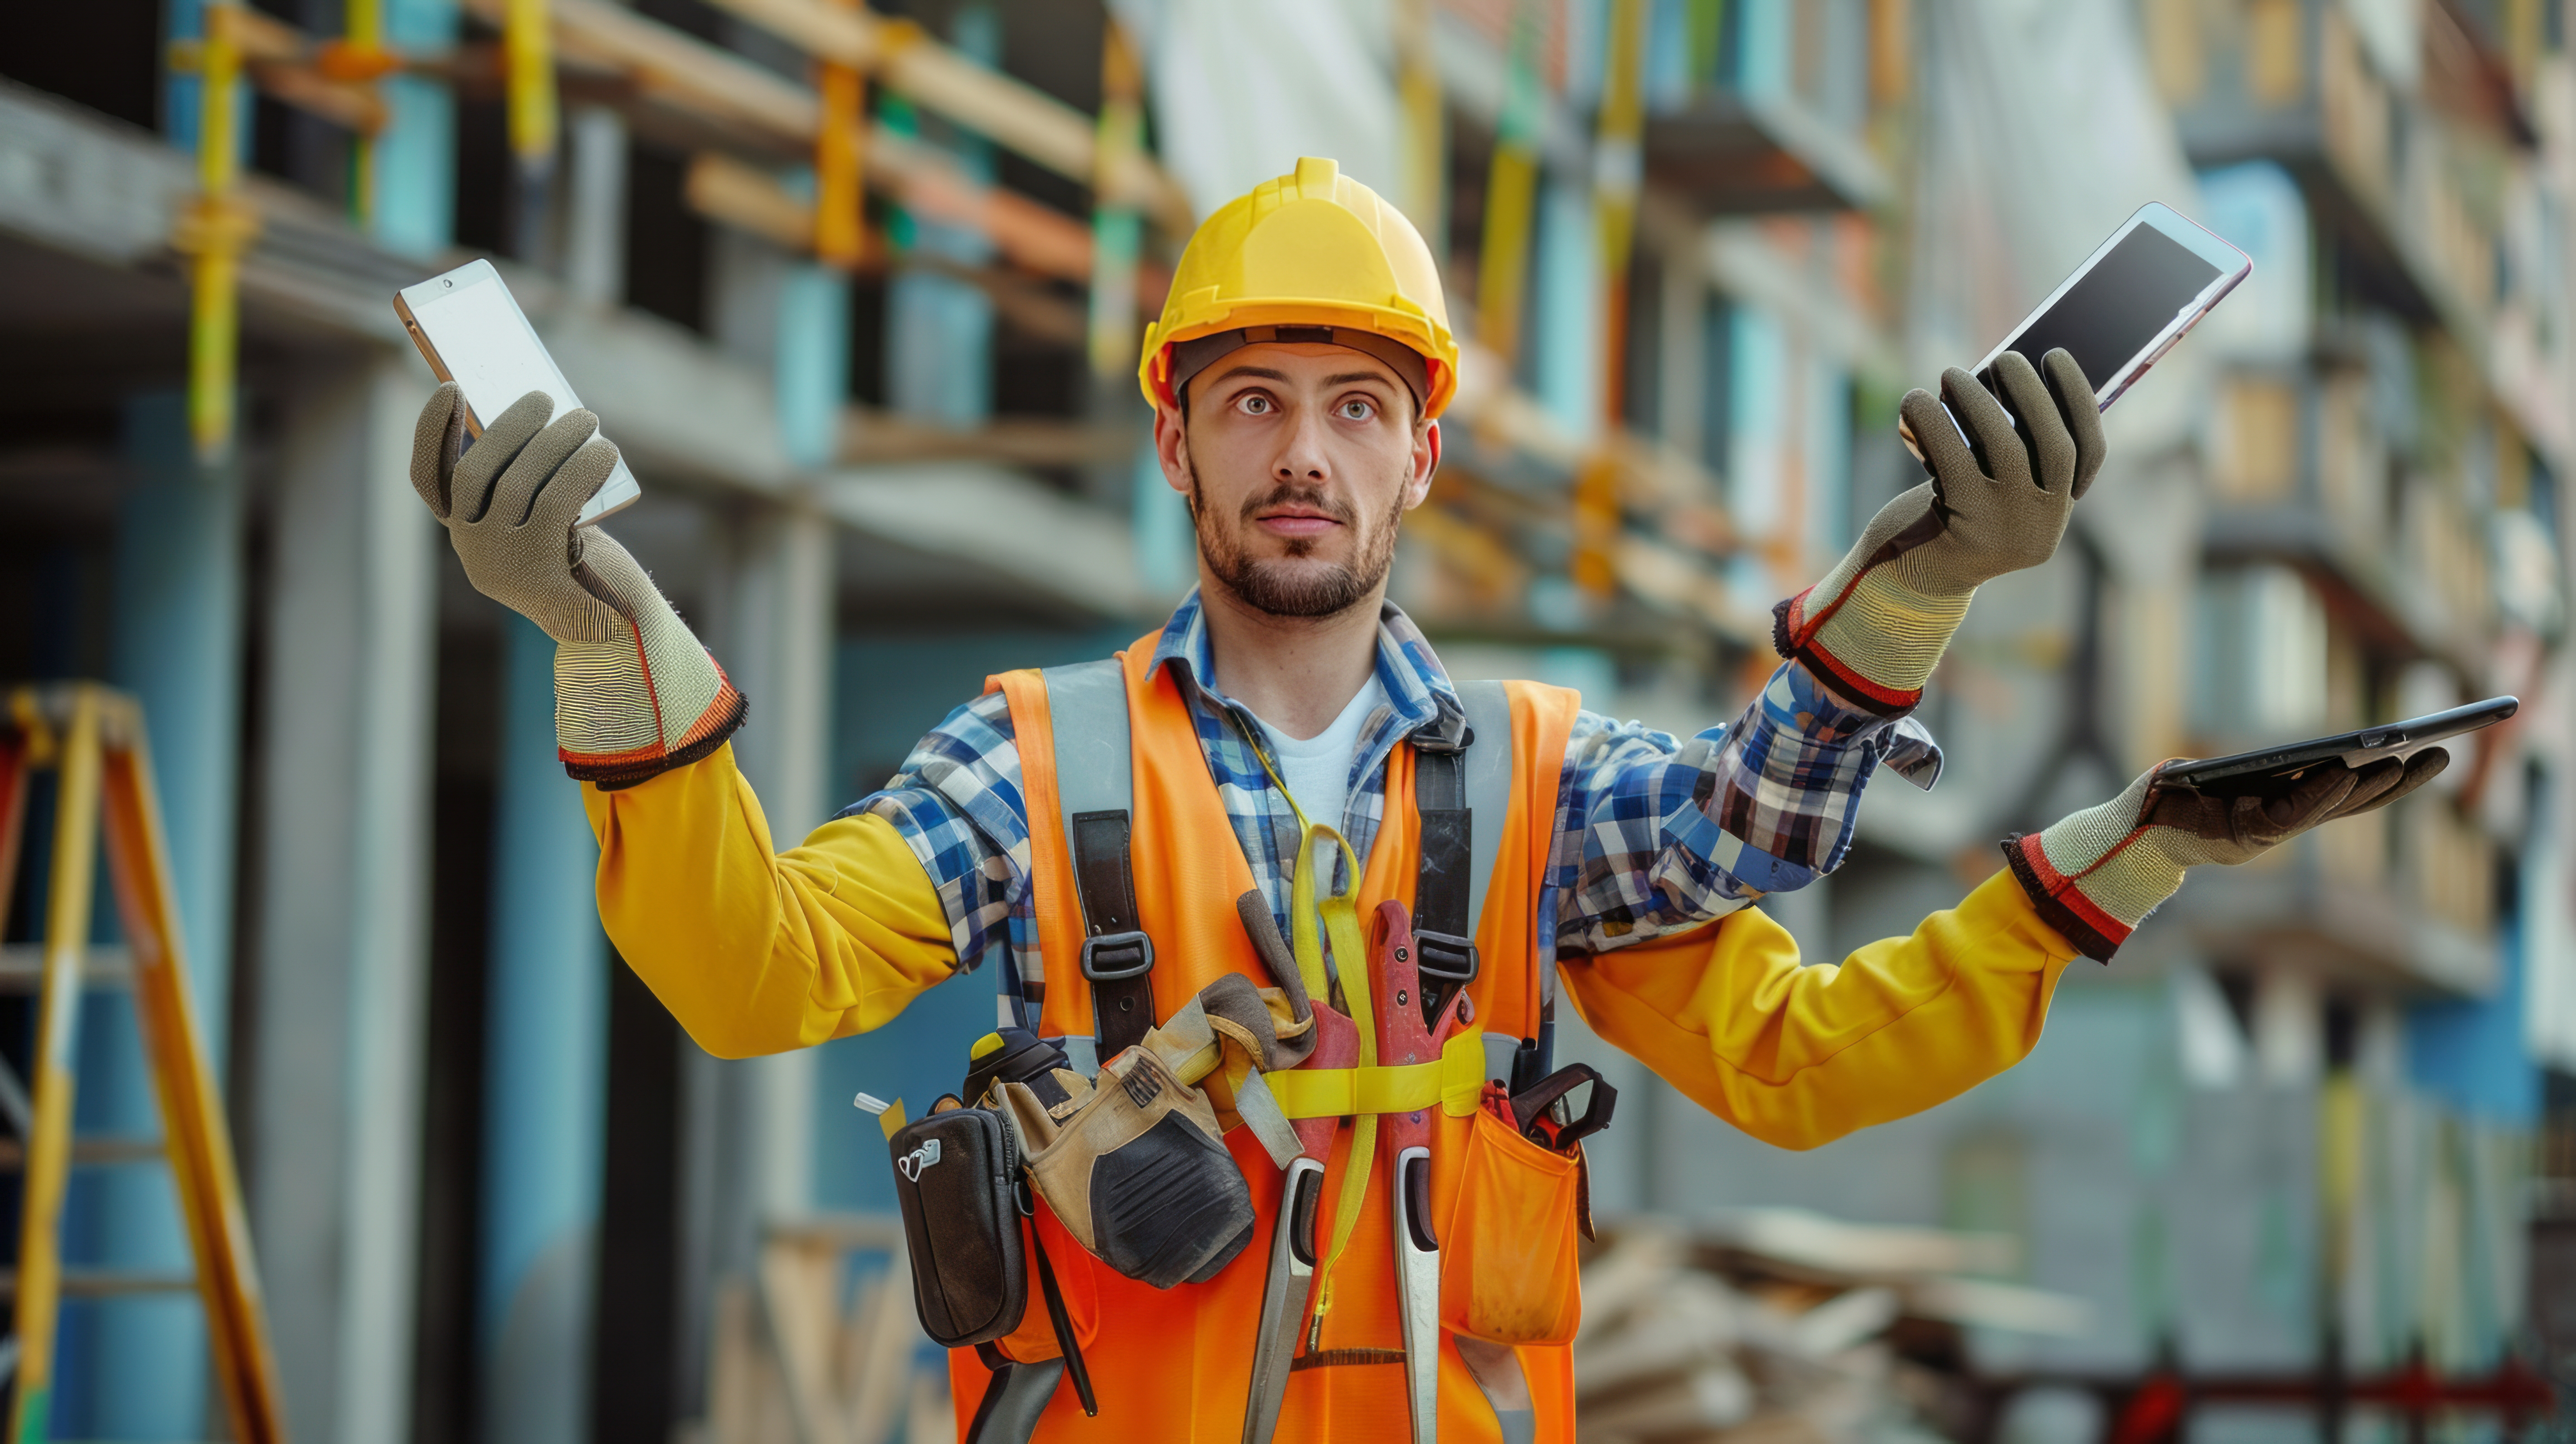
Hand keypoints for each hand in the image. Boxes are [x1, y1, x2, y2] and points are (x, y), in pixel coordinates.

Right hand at [412, 384, 743, 783]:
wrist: (612, 629)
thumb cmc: (579, 562)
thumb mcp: (542, 518)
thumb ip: (526, 480)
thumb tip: (531, 417)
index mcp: (465, 534)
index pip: (430, 480)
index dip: (432, 433)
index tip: (452, 390)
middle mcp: (472, 550)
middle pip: (476, 473)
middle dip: (508, 426)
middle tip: (544, 396)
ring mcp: (501, 563)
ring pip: (518, 483)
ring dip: (555, 440)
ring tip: (586, 417)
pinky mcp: (540, 571)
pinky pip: (557, 502)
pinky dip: (582, 468)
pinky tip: (605, 451)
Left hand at [1775, 348, 2103, 711]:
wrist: (1902, 584)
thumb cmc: (1945, 521)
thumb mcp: (1985, 483)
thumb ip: (2006, 443)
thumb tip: (2005, 375)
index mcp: (2056, 513)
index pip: (2088, 453)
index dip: (2078, 399)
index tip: (2057, 355)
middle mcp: (2042, 525)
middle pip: (2053, 445)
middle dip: (2030, 393)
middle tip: (2003, 358)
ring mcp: (2008, 530)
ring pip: (2005, 448)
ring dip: (1978, 401)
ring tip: (1951, 374)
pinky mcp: (1964, 530)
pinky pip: (1953, 460)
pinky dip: (1932, 422)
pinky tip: (1913, 401)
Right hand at [2004, 749, 2448, 959]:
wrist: (2147, 843)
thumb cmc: (2151, 818)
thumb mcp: (2161, 800)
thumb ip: (2177, 788)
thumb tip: (2194, 773)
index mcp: (2240, 831)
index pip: (2290, 813)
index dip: (2319, 793)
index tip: (2347, 769)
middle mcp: (2270, 828)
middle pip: (2338, 806)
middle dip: (2385, 783)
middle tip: (2430, 756)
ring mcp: (2282, 821)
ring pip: (2348, 804)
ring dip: (2392, 782)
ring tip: (2433, 757)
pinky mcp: (2285, 813)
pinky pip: (2335, 798)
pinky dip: (2368, 783)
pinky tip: (2397, 764)